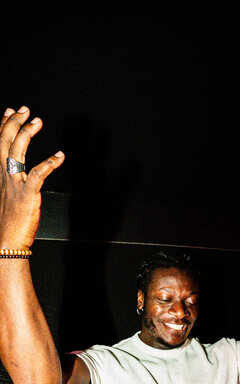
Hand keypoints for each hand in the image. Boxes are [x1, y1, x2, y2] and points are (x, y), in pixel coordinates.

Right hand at [0, 106, 64, 250]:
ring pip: (17, 151)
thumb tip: (19, 175)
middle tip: (25, 109)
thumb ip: (12, 182)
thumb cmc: (8, 224)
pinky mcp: (27, 195)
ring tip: (37, 122)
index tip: (10, 111)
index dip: (3, 125)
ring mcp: (14, 184)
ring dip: (27, 133)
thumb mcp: (6, 196)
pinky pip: (38, 174)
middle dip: (13, 122)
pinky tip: (59, 156)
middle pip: (5, 141)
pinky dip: (49, 163)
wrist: (6, 243)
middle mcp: (3, 175)